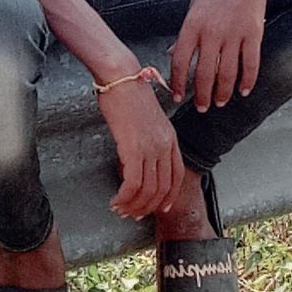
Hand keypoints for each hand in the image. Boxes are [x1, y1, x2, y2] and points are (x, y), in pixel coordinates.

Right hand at [99, 78, 184, 219]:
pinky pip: (131, 184)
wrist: (121, 77)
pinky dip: (123, 197)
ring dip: (132, 205)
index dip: (168, 196)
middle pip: (162, 188)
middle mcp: (164, 145)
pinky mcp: (133, 148)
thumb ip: (151, 138)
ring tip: (120, 209)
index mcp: (170, 138)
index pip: (176, 176)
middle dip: (147, 207)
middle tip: (132, 214)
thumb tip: (141, 157)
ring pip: (146, 191)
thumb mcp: (149, 118)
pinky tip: (115, 200)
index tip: (158, 208)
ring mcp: (150, 148)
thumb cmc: (129, 93)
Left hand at [170, 0, 272, 111]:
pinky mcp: (253, 33)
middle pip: (204, 73)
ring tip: (219, 102)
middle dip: (201, 95)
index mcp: (192, 25)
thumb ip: (185, 33)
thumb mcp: (194, 7)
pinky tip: (243, 90)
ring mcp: (234, 34)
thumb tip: (173, 54)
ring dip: (223, 92)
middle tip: (201, 107)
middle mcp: (211, 32)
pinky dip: (247, 81)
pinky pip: (250, 64)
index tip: (177, 95)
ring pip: (227, 73)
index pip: (180, 61)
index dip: (177, 82)